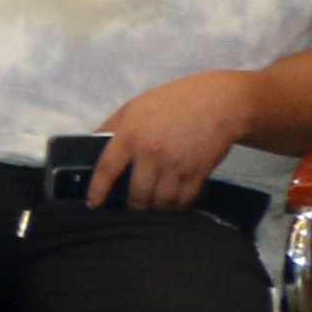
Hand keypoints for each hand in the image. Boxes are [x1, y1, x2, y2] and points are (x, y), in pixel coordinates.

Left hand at [102, 70, 258, 214]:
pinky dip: (177, 206)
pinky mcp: (198, 173)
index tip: (93, 204)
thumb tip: (93, 145)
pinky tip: (173, 204)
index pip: (107, 170)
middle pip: (137, 193)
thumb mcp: (134, 107)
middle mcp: (150, 154)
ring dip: (156, 209)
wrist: (218, 102)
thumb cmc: (172, 102)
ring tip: (152, 207)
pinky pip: (184, 199)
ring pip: (161, 201)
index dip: (98, 190)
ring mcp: (176, 165)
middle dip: (134, 206)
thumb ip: (112, 127)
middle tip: (133, 207)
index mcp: (129, 136)